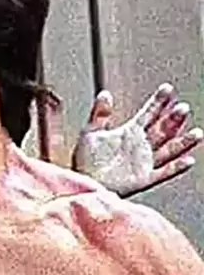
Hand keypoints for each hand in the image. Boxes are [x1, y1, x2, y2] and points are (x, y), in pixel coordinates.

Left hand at [72, 83, 202, 196]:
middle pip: (162, 130)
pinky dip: (176, 168)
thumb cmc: (85, 163)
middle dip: (173, 120)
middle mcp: (141, 147)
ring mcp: (144, 163)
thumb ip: (99, 114)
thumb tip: (105, 95)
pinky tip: (188, 160)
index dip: (158, 102)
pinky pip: (164, 173)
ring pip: (169, 150)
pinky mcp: (144, 179)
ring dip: (183, 142)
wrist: (83, 185)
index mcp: (129, 133)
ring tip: (196, 133)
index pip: (149, 114)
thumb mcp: (91, 134)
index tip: (167, 89)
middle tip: (182, 108)